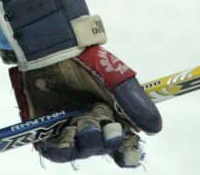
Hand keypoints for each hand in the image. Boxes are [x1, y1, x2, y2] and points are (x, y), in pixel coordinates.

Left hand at [10, 45, 160, 167]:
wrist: (52, 46)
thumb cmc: (85, 60)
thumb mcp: (114, 78)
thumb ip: (133, 102)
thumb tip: (155, 129)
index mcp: (108, 114)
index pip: (121, 143)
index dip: (127, 152)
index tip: (130, 152)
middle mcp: (88, 123)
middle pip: (101, 147)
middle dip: (106, 142)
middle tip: (109, 128)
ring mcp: (66, 126)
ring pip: (79, 150)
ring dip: (86, 144)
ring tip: (86, 128)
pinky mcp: (45, 128)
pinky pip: (54, 149)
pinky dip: (61, 149)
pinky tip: (66, 139)